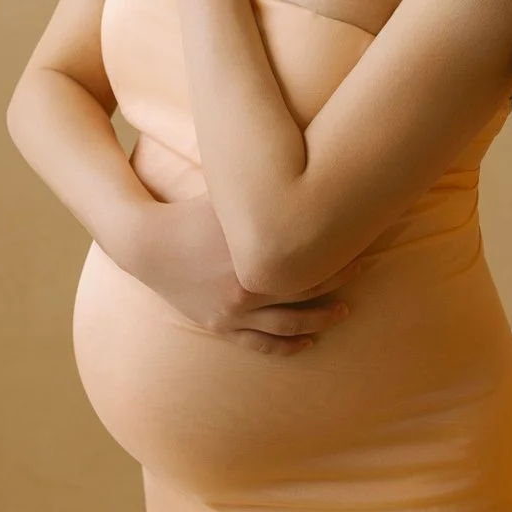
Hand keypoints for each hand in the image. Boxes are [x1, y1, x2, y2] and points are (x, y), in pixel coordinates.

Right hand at [122, 193, 361, 356]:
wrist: (147, 244)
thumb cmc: (192, 212)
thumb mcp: (230, 197)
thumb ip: (264, 186)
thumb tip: (305, 166)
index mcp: (252, 254)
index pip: (310, 260)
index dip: (339, 256)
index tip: (362, 247)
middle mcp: (247, 288)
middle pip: (306, 290)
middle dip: (338, 282)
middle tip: (364, 270)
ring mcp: (233, 311)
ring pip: (288, 323)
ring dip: (320, 319)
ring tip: (344, 312)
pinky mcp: (220, 325)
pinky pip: (260, 344)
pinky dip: (287, 345)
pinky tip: (308, 342)